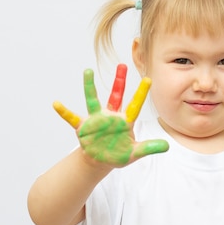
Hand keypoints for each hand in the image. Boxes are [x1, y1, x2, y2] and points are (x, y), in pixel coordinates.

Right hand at [52, 64, 168, 166]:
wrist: (100, 160)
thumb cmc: (118, 154)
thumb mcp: (134, 153)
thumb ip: (149, 148)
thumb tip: (167, 146)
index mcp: (125, 121)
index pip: (135, 105)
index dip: (140, 93)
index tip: (148, 79)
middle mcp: (111, 115)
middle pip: (115, 95)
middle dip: (119, 81)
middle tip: (122, 64)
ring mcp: (96, 120)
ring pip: (93, 100)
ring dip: (90, 87)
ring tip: (87, 71)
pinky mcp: (83, 127)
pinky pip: (72, 117)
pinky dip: (64, 111)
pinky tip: (56, 103)